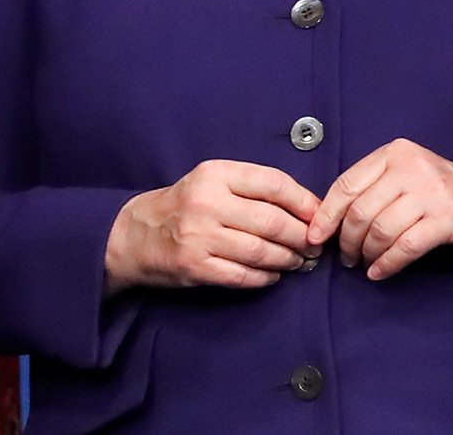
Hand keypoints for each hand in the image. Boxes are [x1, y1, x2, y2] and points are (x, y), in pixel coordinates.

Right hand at [104, 159, 321, 295]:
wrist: (133, 234)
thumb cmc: (183, 207)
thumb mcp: (212, 183)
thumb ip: (253, 190)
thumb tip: (309, 211)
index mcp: (214, 174)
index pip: (274, 183)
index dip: (305, 203)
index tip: (319, 217)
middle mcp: (206, 202)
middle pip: (274, 222)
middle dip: (302, 238)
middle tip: (313, 248)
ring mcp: (198, 236)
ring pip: (263, 251)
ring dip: (288, 261)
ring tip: (297, 262)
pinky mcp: (195, 266)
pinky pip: (245, 276)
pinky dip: (266, 278)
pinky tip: (271, 275)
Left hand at [308, 138, 452, 280]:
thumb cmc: (441, 192)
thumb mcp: (405, 175)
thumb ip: (372, 187)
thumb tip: (327, 219)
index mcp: (393, 153)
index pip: (346, 185)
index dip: (326, 214)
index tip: (315, 236)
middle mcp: (410, 167)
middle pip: (360, 210)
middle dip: (346, 239)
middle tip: (345, 257)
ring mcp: (431, 193)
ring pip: (381, 229)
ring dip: (366, 253)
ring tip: (363, 264)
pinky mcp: (448, 219)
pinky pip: (406, 246)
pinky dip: (388, 263)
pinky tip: (380, 272)